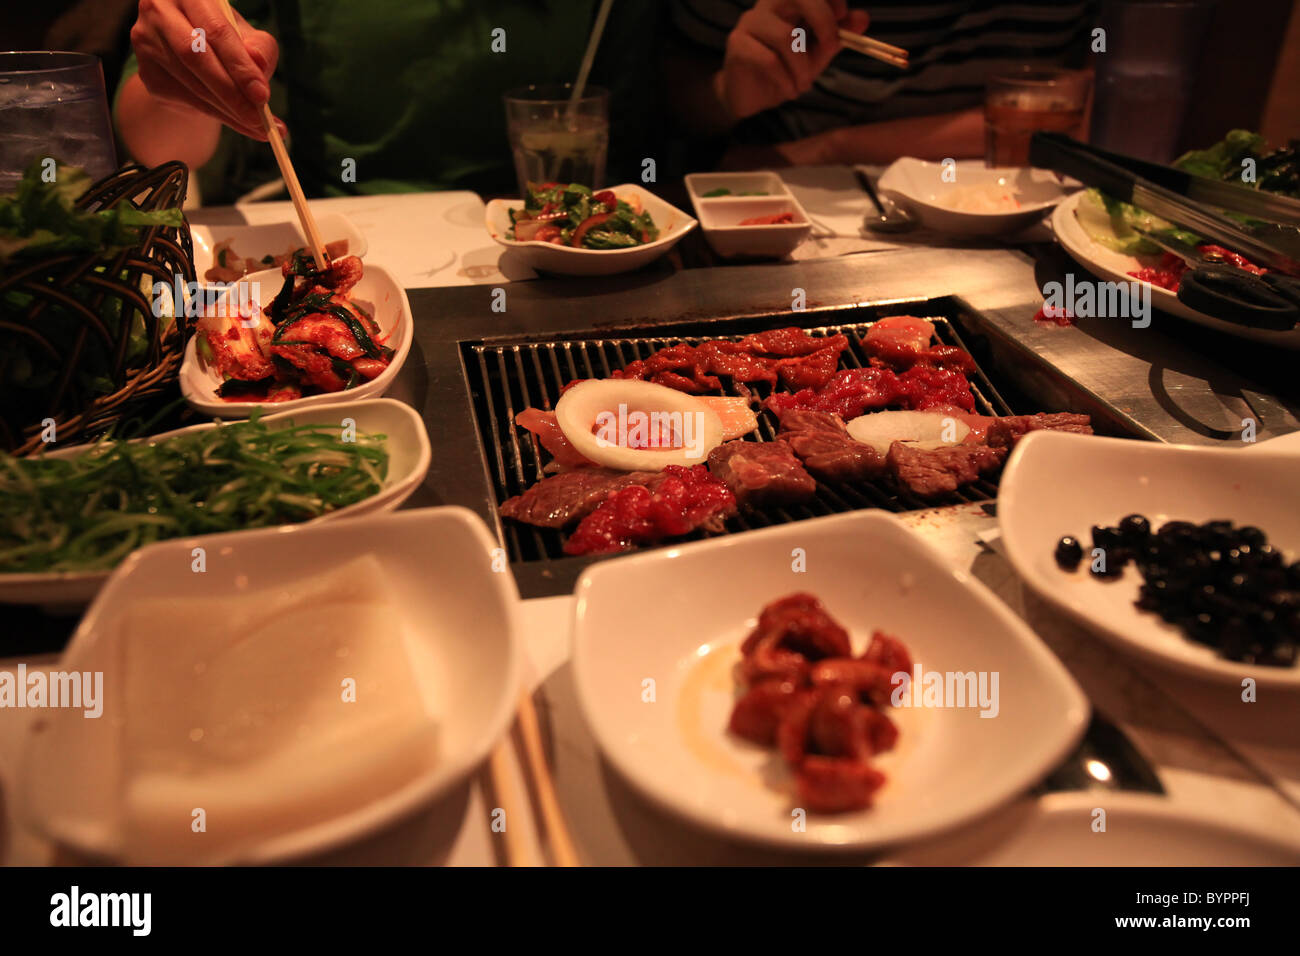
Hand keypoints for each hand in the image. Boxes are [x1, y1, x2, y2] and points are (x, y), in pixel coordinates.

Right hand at [130, 0, 284, 139]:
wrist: (192, 58)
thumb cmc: (225, 41)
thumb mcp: (248, 37)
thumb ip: (260, 48)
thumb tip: (259, 64)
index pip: (215, 30)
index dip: (240, 65)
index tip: (263, 96)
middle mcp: (159, 9)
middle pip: (196, 57)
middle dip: (232, 93)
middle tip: (260, 120)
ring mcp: (147, 41)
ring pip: (191, 82)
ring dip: (228, 110)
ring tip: (258, 127)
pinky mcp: (147, 72)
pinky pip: (186, 99)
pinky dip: (218, 116)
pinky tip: (240, 124)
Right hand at [718, 0, 868, 122]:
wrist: (752, 95)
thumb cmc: (785, 69)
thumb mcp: (817, 52)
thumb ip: (837, 35)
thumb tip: (862, 18)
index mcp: (788, 2)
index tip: (844, 17)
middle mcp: (767, 5)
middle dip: (822, 20)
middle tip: (830, 48)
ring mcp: (750, 22)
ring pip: (785, 36)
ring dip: (802, 66)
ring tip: (803, 84)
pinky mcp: (737, 44)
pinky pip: (769, 59)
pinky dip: (785, 79)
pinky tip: (789, 90)